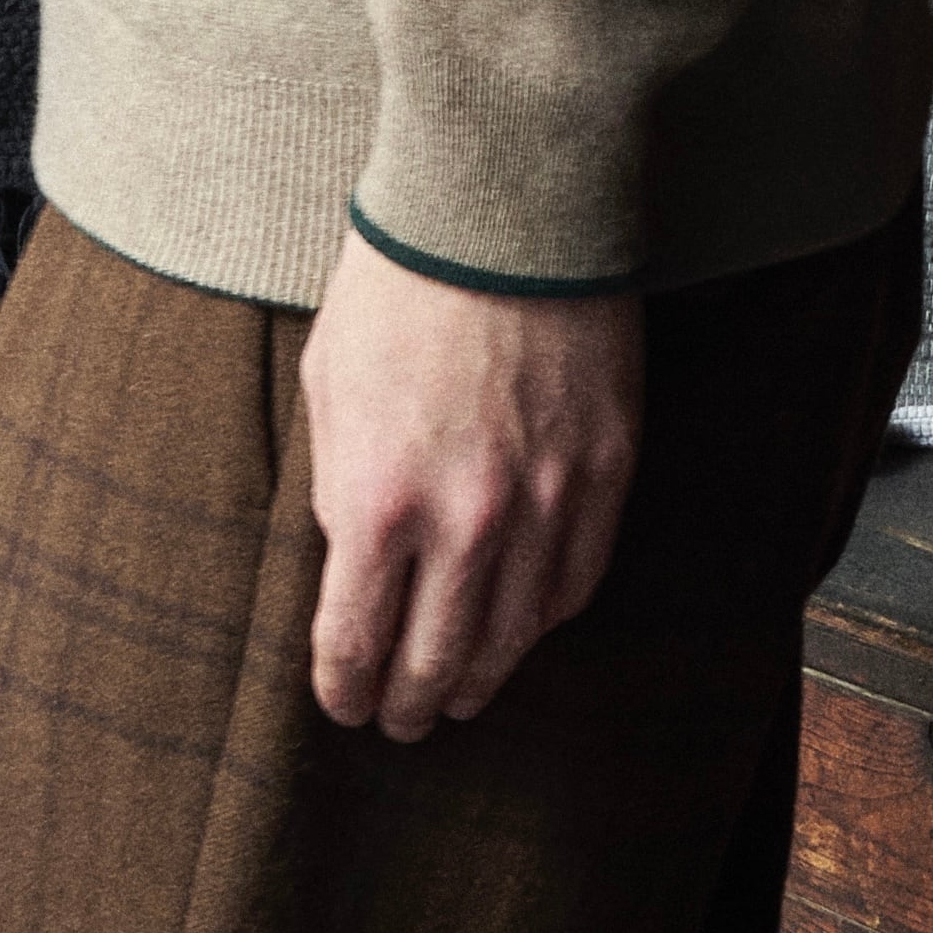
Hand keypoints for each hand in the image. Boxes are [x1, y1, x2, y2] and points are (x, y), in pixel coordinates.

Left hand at [298, 224, 643, 740]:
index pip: (355, 642)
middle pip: (435, 661)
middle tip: (400, 723)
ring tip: (462, 696)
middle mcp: (464, 520)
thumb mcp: (328, 385)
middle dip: (409, 707)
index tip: (343, 704)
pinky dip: (544, 621)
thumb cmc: (396, 286)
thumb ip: (337, 483)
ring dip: (480, 679)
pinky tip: (523, 630)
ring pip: (512, 637)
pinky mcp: (604, 472)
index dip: (344, 689)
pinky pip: (575, 581)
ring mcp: (544, 502)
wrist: (501, 209)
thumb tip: (352, 555)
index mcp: (375, 500)